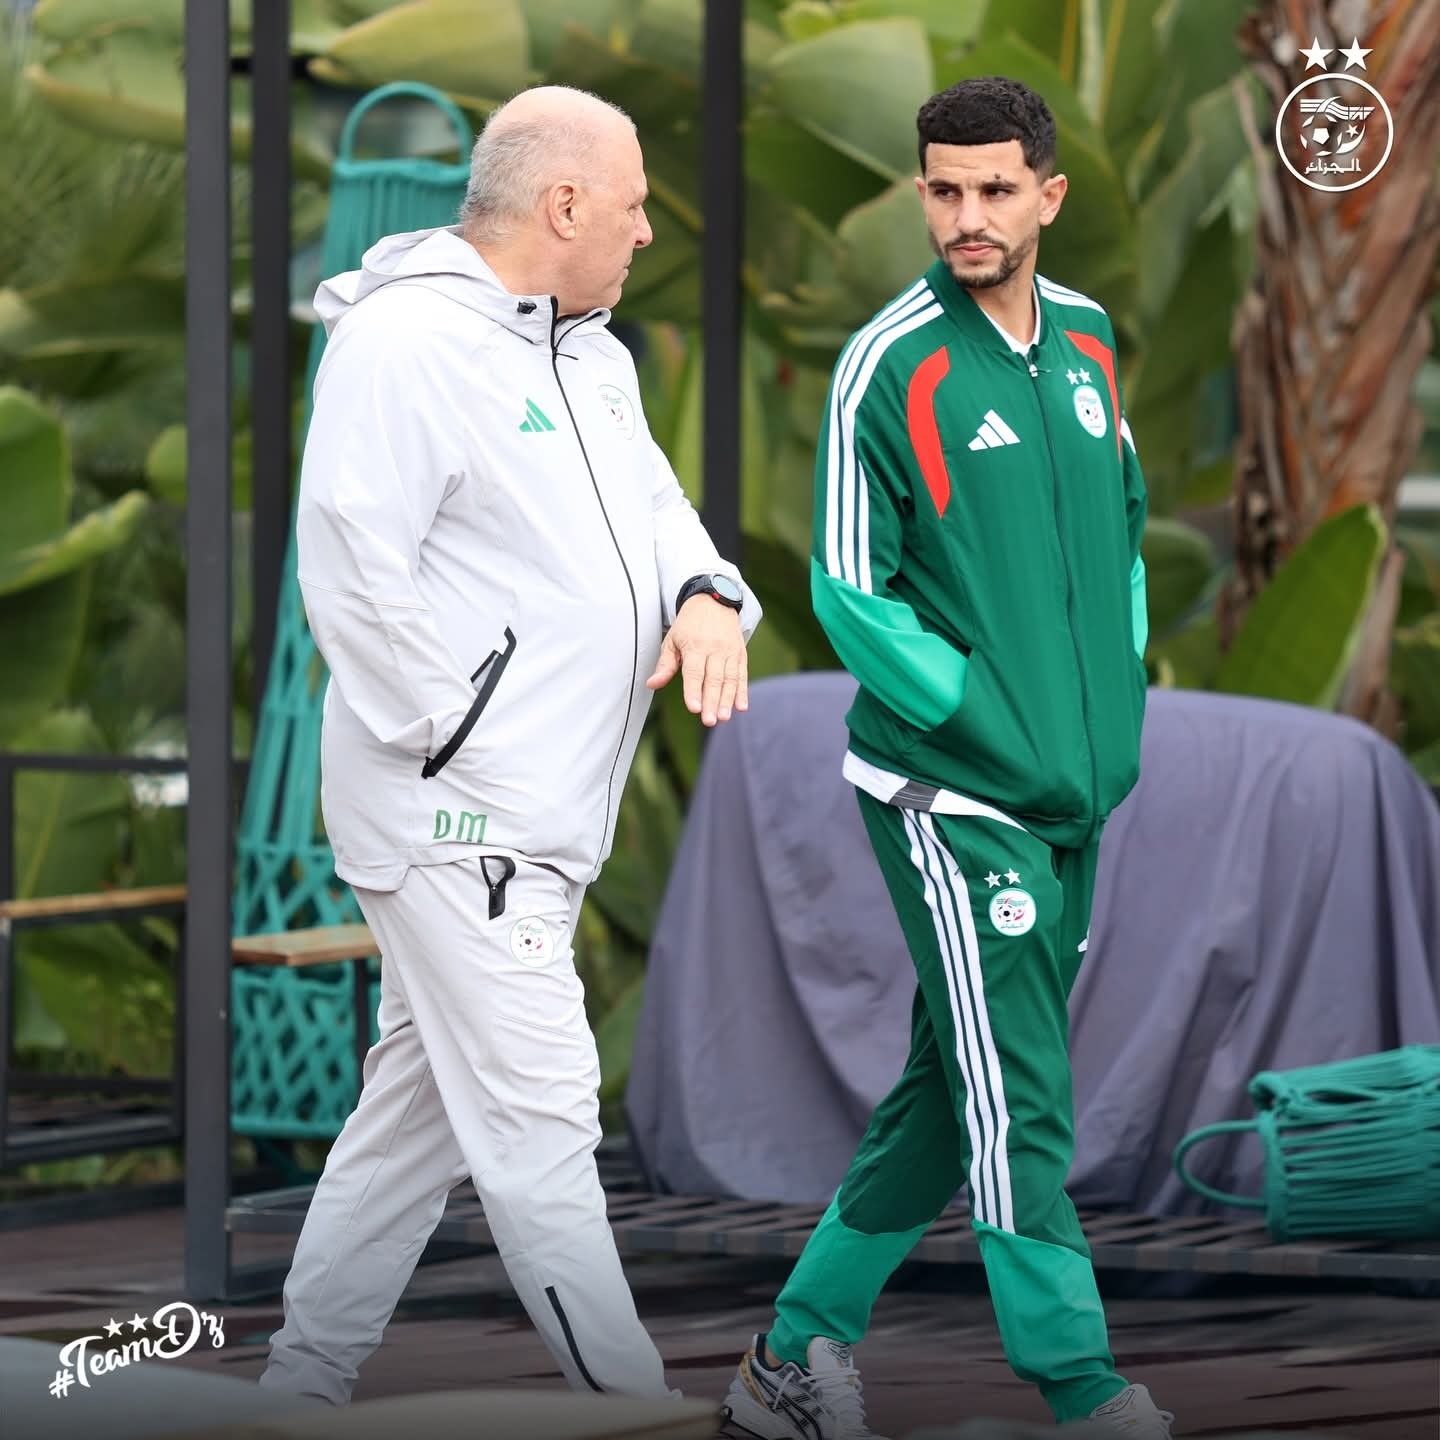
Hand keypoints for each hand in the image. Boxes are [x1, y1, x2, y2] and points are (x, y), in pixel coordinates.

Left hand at [645, 596, 747, 725]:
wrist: (714, 600)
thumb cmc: (689, 624)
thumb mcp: (672, 639)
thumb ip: (665, 664)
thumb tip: (652, 684)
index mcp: (694, 645)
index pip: (694, 672)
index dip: (693, 691)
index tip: (693, 708)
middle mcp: (714, 649)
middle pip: (713, 679)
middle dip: (712, 701)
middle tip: (709, 720)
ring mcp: (729, 651)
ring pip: (730, 679)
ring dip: (728, 700)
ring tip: (724, 717)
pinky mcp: (740, 653)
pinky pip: (742, 675)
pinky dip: (743, 691)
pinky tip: (741, 706)